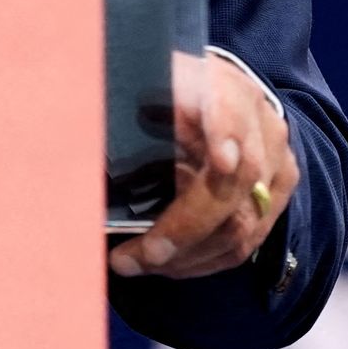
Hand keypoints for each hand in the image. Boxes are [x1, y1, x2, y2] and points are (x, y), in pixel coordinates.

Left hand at [109, 50, 294, 281]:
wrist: (210, 92)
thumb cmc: (159, 93)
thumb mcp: (135, 90)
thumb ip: (116, 117)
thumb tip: (68, 153)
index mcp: (220, 85)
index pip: (230, 107)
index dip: (227, 132)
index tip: (219, 161)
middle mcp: (258, 123)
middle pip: (235, 186)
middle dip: (183, 231)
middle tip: (131, 256)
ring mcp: (276, 159)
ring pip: (242, 224)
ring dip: (186, 256)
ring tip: (136, 263)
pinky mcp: (279, 190)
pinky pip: (247, 241)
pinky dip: (203, 260)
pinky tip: (166, 263)